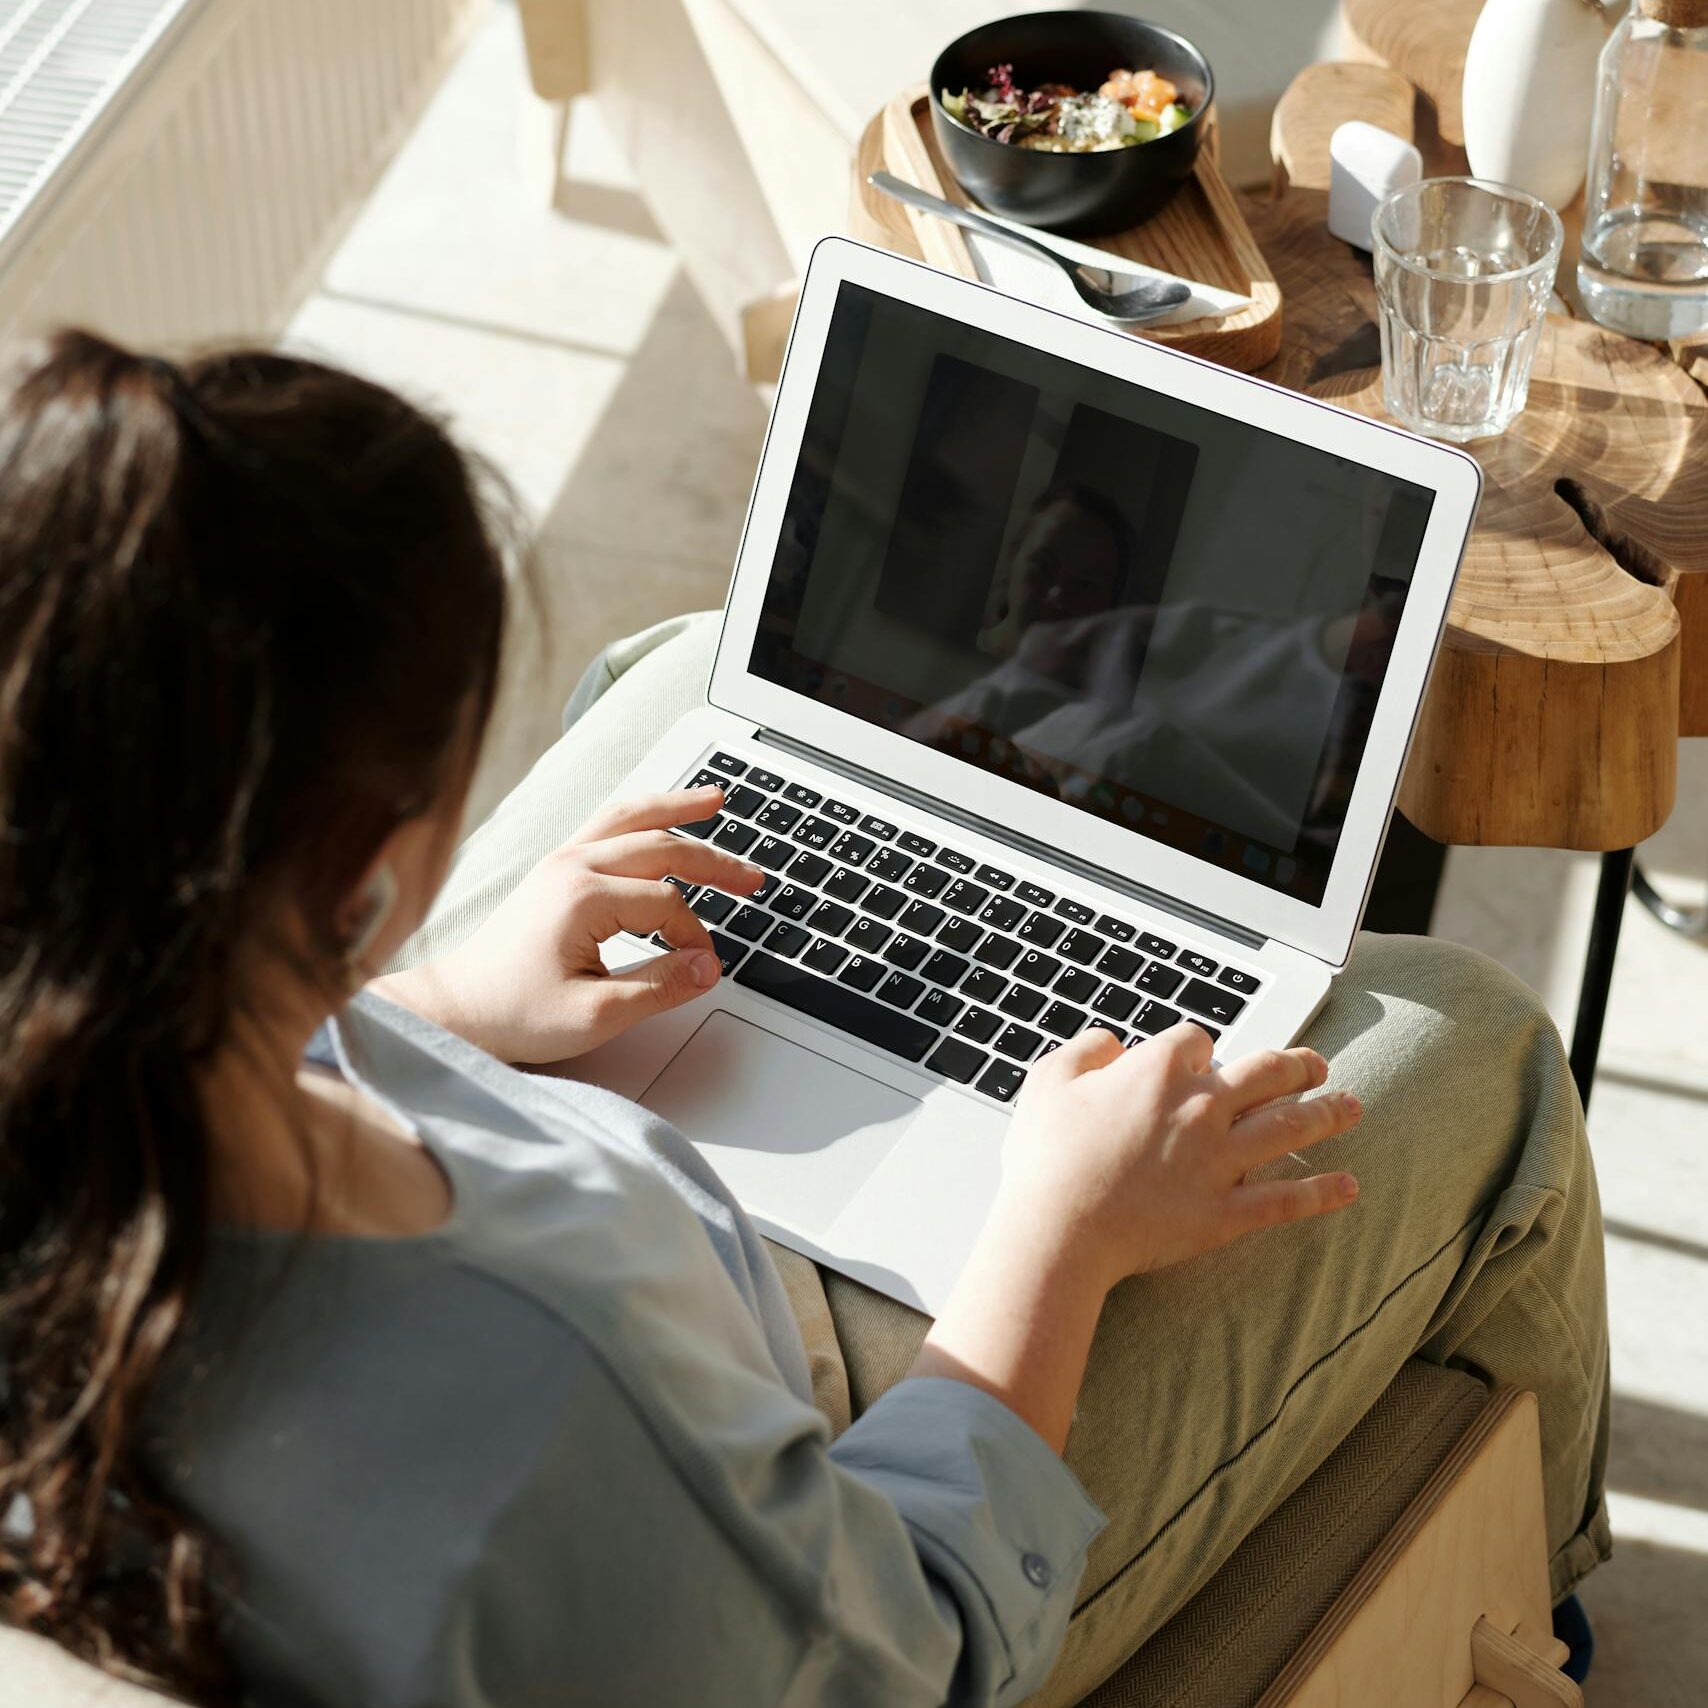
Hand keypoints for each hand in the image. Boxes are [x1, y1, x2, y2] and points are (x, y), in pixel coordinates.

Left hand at [373, 786, 762, 1062]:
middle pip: (660, 848)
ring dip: (676, 809)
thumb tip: (707, 967)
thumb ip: (659, 988)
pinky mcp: (554, 871)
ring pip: (630, 819)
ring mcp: (560, 863)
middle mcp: (572, 867)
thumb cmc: (512, 1014)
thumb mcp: (594, 1015)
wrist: (456, 1010)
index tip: (702, 968)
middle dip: (714, 862)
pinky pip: (605, 825)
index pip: (667, 905)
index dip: (694, 937)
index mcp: (583, 897)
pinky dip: (640, 814)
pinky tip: (660, 815)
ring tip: (715, 800)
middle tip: (754, 878)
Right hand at [998, 1023, 1361, 1290]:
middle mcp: (1201, 1108)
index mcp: (1158, 1071)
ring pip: (1290, 1127)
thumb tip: (1111, 1042)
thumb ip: (1085, 1049)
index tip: (1199, 1059)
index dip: (1199, 1048)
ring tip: (1351, 1106)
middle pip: (1265, 1073)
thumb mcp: (1048, 1081)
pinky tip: (1349, 1186)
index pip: (1197, 1041)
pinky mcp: (1228, 1212)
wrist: (1060, 1228)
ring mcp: (1220, 1161)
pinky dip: (1322, 1192)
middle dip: (1295, 1065)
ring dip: (1327, 1113)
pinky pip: (1287, 1199)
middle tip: (1314, 1065)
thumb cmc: (1047, 1157)